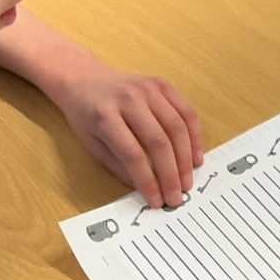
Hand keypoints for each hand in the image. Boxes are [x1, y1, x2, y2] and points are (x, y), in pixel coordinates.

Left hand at [52, 59, 203, 207]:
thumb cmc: (86, 114)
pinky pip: (186, 112)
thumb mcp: (91, 144)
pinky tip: (194, 157)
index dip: (148, 181)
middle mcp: (129, 99)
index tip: (156, 201)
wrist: (85, 78)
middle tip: (177, 197)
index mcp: (105, 116)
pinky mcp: (163, 85)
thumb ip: (118, 166)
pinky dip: (194, 137)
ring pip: (177, 127)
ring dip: (185, 159)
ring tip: (187, 182)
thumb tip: (145, 188)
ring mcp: (149, 89)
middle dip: (171, 174)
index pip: (132, 154)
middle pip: (158, 141)